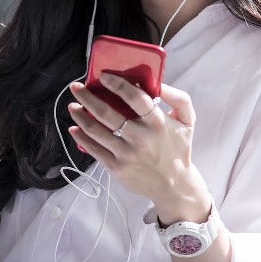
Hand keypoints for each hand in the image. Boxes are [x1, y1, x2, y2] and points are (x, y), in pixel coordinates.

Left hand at [67, 74, 209, 222]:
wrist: (174, 185)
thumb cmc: (178, 149)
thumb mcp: (187, 122)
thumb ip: (179, 99)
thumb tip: (159, 83)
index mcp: (158, 123)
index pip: (136, 98)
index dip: (117, 85)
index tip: (103, 76)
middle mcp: (140, 138)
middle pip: (107, 113)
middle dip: (87, 97)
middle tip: (76, 87)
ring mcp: (126, 154)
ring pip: (95, 130)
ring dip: (79, 116)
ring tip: (72, 106)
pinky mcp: (116, 167)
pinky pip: (93, 149)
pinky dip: (80, 137)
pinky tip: (74, 128)